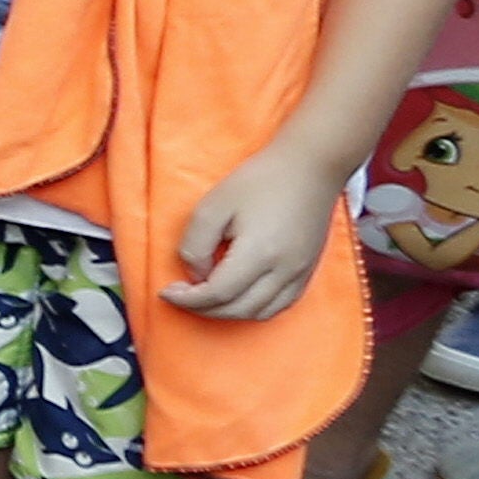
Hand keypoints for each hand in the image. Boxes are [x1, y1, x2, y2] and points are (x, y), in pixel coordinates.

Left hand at [164, 148, 348, 321]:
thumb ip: (196, 245)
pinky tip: (238, 297)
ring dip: (228, 312)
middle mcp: (284, 269)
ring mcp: (301, 272)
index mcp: (260, 253)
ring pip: (259, 313)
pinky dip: (254, 309)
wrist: (312, 165)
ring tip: (206, 298)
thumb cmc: (261, 179)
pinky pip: (280, 305)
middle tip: (182, 297)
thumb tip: (197, 274)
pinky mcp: (309, 269)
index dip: (187, 300)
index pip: (217, 294)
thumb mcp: (213, 206)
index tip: (167, 292)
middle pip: (237, 310)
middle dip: (203, 309)